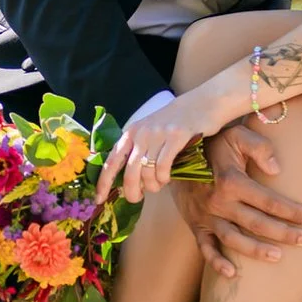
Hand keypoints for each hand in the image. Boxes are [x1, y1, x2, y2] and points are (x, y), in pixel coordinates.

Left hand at [97, 89, 225, 204]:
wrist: (203, 103)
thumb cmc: (176, 121)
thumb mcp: (151, 131)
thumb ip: (139, 150)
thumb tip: (130, 182)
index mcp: (131, 132)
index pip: (111, 161)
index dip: (103, 182)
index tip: (98, 199)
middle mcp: (141, 133)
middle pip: (129, 172)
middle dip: (131, 191)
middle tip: (136, 199)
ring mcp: (158, 134)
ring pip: (147, 172)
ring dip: (152, 185)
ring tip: (158, 185)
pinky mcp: (176, 137)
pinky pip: (163, 166)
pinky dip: (164, 178)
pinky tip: (166, 178)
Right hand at [168, 121, 301, 277]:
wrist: (175, 156)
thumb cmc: (213, 144)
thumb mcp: (236, 135)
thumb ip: (259, 147)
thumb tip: (277, 169)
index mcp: (232, 181)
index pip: (268, 201)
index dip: (291, 210)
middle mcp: (219, 202)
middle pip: (256, 223)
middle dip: (283, 233)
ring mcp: (206, 216)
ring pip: (234, 239)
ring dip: (256, 250)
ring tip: (278, 257)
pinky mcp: (196, 225)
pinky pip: (205, 248)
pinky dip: (216, 262)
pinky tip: (232, 274)